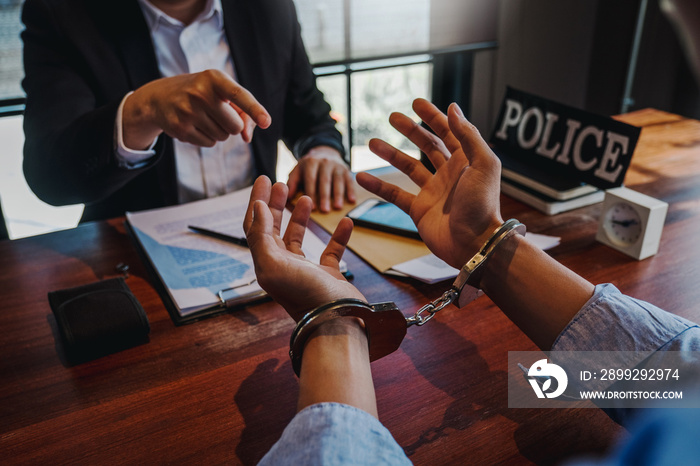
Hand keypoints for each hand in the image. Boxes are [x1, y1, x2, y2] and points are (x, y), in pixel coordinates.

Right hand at [122, 69, 270, 149]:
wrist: (159, 98)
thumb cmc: (201, 94)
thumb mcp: (221, 93)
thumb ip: (243, 112)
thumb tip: (247, 138)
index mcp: (214, 78)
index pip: (238, 95)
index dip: (255, 109)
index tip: (266, 122)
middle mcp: (200, 93)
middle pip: (235, 126)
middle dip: (231, 124)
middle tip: (216, 112)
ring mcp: (187, 111)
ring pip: (222, 137)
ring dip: (218, 131)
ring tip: (202, 116)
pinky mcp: (179, 128)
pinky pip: (209, 143)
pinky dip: (207, 137)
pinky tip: (194, 124)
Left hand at [244, 176, 364, 320]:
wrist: (337, 322)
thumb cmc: (305, 295)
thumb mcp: (274, 264)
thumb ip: (261, 236)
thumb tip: (258, 208)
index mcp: (267, 263)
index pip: (255, 226)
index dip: (257, 202)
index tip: (264, 179)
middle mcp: (283, 266)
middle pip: (274, 229)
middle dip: (276, 205)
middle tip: (283, 183)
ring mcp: (306, 272)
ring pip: (299, 239)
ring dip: (301, 217)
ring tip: (307, 198)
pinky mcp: (328, 277)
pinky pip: (332, 252)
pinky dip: (338, 236)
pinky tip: (346, 221)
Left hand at [287, 146, 356, 211]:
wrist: (324, 152)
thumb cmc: (308, 168)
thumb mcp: (297, 171)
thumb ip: (292, 183)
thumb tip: (288, 197)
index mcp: (311, 162)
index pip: (311, 179)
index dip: (312, 193)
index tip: (312, 207)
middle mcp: (324, 162)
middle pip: (325, 180)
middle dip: (325, 196)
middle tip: (325, 210)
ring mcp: (336, 165)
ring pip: (338, 180)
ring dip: (338, 195)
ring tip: (337, 207)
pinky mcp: (346, 169)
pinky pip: (349, 180)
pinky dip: (351, 190)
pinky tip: (352, 200)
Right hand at [356, 99, 502, 268]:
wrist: (473, 244)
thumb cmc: (483, 206)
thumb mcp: (483, 164)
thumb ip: (469, 135)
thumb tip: (453, 108)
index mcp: (466, 161)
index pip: (448, 131)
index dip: (433, 117)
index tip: (416, 103)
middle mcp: (449, 174)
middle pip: (426, 146)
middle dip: (410, 130)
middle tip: (392, 117)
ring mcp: (433, 192)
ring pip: (408, 168)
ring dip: (390, 154)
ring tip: (371, 142)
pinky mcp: (419, 210)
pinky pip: (395, 194)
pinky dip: (378, 186)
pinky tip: (361, 177)